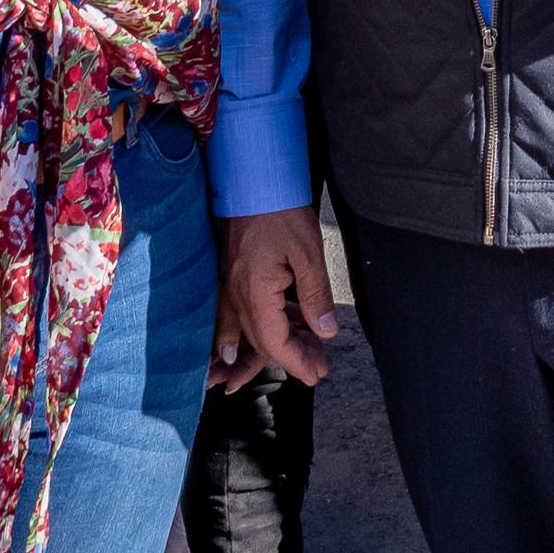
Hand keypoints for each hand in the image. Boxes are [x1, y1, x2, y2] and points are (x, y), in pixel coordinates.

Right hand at [216, 206, 340, 389]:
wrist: (248, 178)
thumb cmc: (278, 209)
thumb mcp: (308, 252)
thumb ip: (316, 296)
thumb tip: (325, 332)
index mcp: (254, 294)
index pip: (274, 344)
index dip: (297, 362)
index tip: (317, 374)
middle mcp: (235, 296)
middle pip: (260, 342)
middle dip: (290, 358)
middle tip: (318, 367)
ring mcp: (228, 287)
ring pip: (245, 332)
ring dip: (268, 350)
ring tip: (298, 358)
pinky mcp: (229, 277)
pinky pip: (235, 316)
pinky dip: (249, 333)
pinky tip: (258, 340)